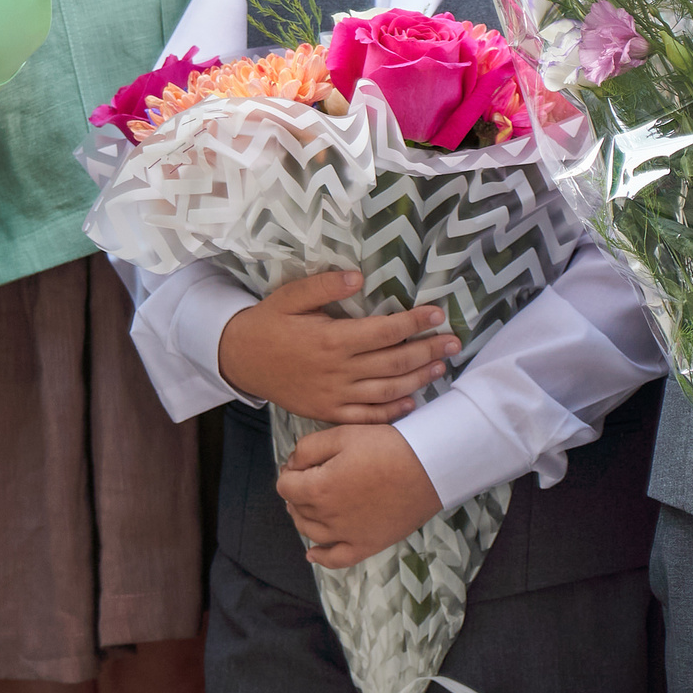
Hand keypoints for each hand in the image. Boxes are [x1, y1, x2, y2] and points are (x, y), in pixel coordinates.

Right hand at [217, 270, 458, 424]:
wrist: (238, 359)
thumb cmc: (267, 323)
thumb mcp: (289, 297)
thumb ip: (324, 287)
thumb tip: (359, 276)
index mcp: (332, 339)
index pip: (385, 330)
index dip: (414, 322)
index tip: (437, 314)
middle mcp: (338, 370)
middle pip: (394, 361)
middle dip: (428, 351)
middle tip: (453, 342)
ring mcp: (334, 395)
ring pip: (387, 390)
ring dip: (418, 379)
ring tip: (441, 368)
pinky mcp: (327, 411)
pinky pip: (367, 417)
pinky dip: (392, 413)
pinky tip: (411, 403)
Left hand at [276, 424, 444, 568]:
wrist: (428, 467)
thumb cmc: (385, 447)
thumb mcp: (341, 435)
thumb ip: (307, 449)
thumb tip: (292, 466)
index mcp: (319, 489)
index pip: (285, 486)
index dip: (289, 472)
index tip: (300, 464)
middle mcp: (329, 517)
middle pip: (297, 508)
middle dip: (297, 491)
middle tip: (309, 476)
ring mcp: (348, 535)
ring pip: (311, 532)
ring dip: (304, 517)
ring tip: (309, 504)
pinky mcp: (368, 545)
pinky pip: (337, 560)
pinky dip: (321, 557)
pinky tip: (313, 554)